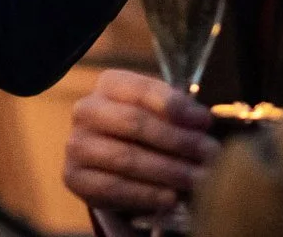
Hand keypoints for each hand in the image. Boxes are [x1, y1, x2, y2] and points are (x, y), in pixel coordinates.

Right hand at [64, 69, 219, 215]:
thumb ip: (178, 112)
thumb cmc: (142, 131)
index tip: (205, 122)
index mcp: (109, 84)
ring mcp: (76, 144)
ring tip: (197, 180)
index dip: (175, 105)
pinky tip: (170, 198)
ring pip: (125, 158)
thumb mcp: (159, 113)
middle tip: (208, 154)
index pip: (142, 89)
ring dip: (167, 171)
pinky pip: (112, 188)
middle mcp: (86, 110)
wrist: (110, 163)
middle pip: (134, 123)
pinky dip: (145, 195)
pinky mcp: (74, 177)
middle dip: (177, 140)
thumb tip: (201, 120)